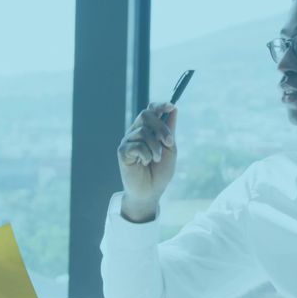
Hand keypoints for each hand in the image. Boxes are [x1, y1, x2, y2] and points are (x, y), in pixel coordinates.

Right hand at [116, 102, 177, 221]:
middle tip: (169, 143)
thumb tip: (173, 109)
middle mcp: (136, 132)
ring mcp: (128, 140)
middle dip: (161, 127)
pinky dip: (146, 155)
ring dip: (155, 147)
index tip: (171, 106)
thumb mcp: (170, 149)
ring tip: (156, 159)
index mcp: (148, 130)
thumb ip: (170, 130)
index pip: (150, 109)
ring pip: (143, 131)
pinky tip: (144, 163)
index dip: (160, 105)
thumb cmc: (160, 172)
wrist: (151, 192)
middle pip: (146, 115)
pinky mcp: (122, 151)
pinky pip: (137, 145)